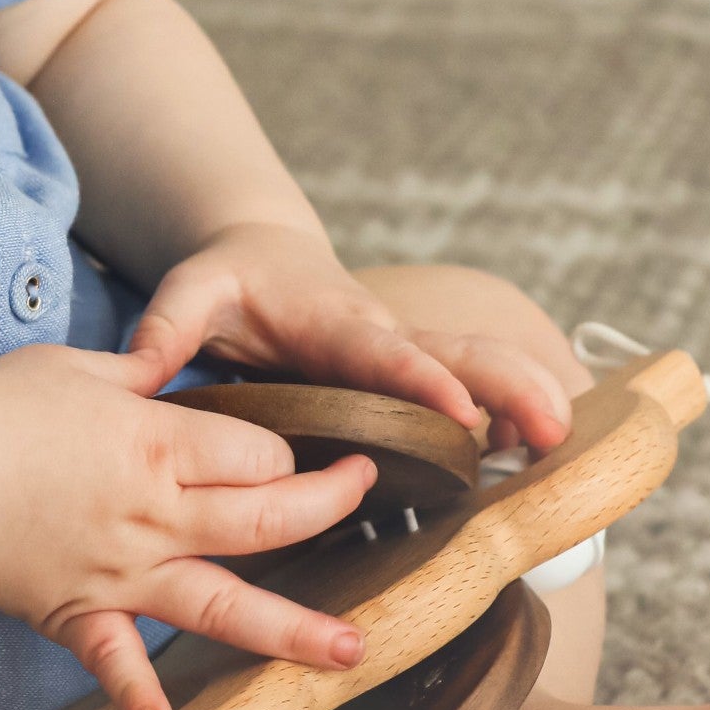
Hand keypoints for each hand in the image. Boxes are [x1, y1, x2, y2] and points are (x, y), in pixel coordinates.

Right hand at [0, 333, 373, 709]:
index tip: (290, 445)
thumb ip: (140, 381)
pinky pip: (114, 660)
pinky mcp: (76, 611)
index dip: (284, 446)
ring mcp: (120, 571)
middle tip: (363, 498)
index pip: (259, 450)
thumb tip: (174, 378)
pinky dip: (138, 695)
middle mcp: (153, 513)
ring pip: (225, 604)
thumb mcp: (76, 369)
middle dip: (329, 508)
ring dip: (294, 632)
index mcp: (158, 443)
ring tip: (351, 653)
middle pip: (268, 519)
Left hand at [131, 223, 574, 456]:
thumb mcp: (190, 292)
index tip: (461, 410)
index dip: (424, 382)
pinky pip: (475, 388)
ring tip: (570, 447)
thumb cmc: (228, 279)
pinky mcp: (416, 373)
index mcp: (336, 324)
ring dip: (529, 399)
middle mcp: (385, 338)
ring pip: (483, 368)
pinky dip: (515, 413)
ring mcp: (408, 355)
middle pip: (463, 355)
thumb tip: (139, 371)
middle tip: (557, 428)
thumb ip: (165, 328)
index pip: (386, 355)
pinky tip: (545, 455)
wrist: (263, 253)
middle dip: (512, 386)